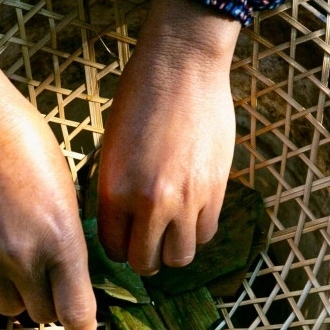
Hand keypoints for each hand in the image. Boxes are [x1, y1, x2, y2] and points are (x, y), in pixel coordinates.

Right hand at [0, 53, 95, 329]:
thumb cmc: (29, 143)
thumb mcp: (68, 190)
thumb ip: (70, 239)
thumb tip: (72, 272)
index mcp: (62, 240)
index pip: (76, 314)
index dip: (83, 321)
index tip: (83, 314)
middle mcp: (25, 258)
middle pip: (43, 316)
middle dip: (53, 304)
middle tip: (56, 282)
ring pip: (10, 308)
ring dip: (22, 297)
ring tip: (27, 268)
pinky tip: (2, 250)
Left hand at [97, 0, 240, 274]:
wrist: (183, 66)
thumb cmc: (139, 97)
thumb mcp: (112, 148)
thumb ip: (117, 191)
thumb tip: (122, 224)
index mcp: (116, 191)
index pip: (113, 249)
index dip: (117, 247)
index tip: (122, 237)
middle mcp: (151, 203)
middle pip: (147, 263)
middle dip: (144, 257)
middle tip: (145, 241)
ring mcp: (188, 199)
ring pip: (181, 257)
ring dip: (173, 248)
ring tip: (170, 230)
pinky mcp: (217, 190)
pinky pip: (208, 232)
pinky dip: (198, 230)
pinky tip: (192, 211)